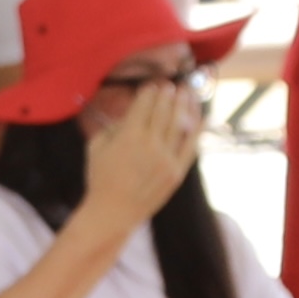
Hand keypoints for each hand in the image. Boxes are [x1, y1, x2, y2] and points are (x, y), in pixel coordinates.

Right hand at [81, 76, 203, 226]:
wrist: (112, 212)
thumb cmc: (100, 178)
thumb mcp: (97, 146)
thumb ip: (113, 126)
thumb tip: (130, 112)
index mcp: (129, 136)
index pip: (144, 105)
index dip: (150, 92)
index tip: (153, 85)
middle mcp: (150, 145)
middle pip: (163, 111)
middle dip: (168, 94)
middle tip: (172, 85)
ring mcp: (166, 160)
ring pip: (179, 124)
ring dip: (183, 105)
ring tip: (186, 93)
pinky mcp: (177, 173)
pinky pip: (191, 147)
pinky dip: (197, 130)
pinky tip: (201, 117)